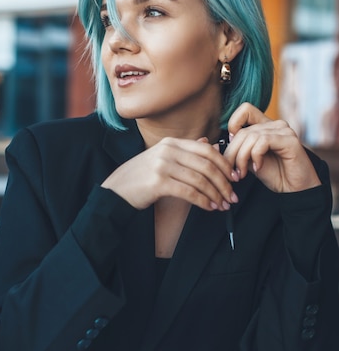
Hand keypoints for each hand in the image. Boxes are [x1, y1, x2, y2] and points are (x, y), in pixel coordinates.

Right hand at [102, 136, 238, 210]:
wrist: (116, 191)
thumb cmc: (141, 177)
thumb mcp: (161, 158)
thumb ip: (184, 151)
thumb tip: (208, 144)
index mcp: (171, 143)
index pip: (206, 150)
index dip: (224, 164)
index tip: (234, 178)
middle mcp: (168, 151)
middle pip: (207, 165)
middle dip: (224, 183)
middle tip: (232, 196)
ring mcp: (162, 165)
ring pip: (200, 180)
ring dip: (215, 195)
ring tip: (222, 205)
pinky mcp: (159, 182)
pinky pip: (189, 192)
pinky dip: (203, 201)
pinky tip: (209, 208)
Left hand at [225, 103, 320, 192]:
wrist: (295, 189)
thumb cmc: (274, 174)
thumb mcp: (250, 160)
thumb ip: (239, 149)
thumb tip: (218, 145)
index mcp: (266, 126)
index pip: (245, 110)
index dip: (233, 124)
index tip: (232, 148)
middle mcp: (276, 124)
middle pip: (242, 131)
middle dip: (232, 154)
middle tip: (232, 172)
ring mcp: (284, 130)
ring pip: (250, 137)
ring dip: (241, 158)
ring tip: (242, 174)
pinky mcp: (289, 140)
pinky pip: (262, 142)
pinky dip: (255, 157)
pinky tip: (258, 168)